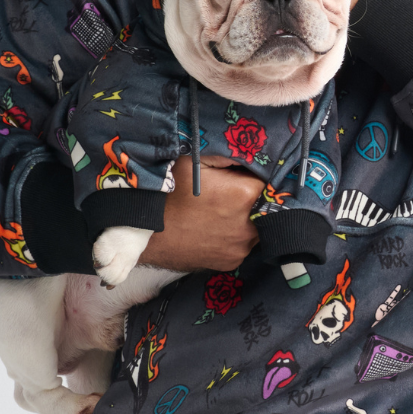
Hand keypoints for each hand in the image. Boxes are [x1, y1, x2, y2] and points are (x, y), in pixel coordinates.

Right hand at [138, 156, 263, 271]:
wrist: (146, 234)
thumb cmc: (169, 193)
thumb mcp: (194, 161)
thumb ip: (227, 154)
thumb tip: (248, 151)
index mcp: (245, 194)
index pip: (266, 178)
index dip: (255, 174)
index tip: (242, 173)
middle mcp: (250, 224)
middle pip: (265, 204)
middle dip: (254, 196)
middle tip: (233, 191)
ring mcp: (241, 247)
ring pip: (257, 225)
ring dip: (248, 216)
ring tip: (224, 209)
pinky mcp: (231, 262)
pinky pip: (243, 243)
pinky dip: (236, 234)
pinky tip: (218, 226)